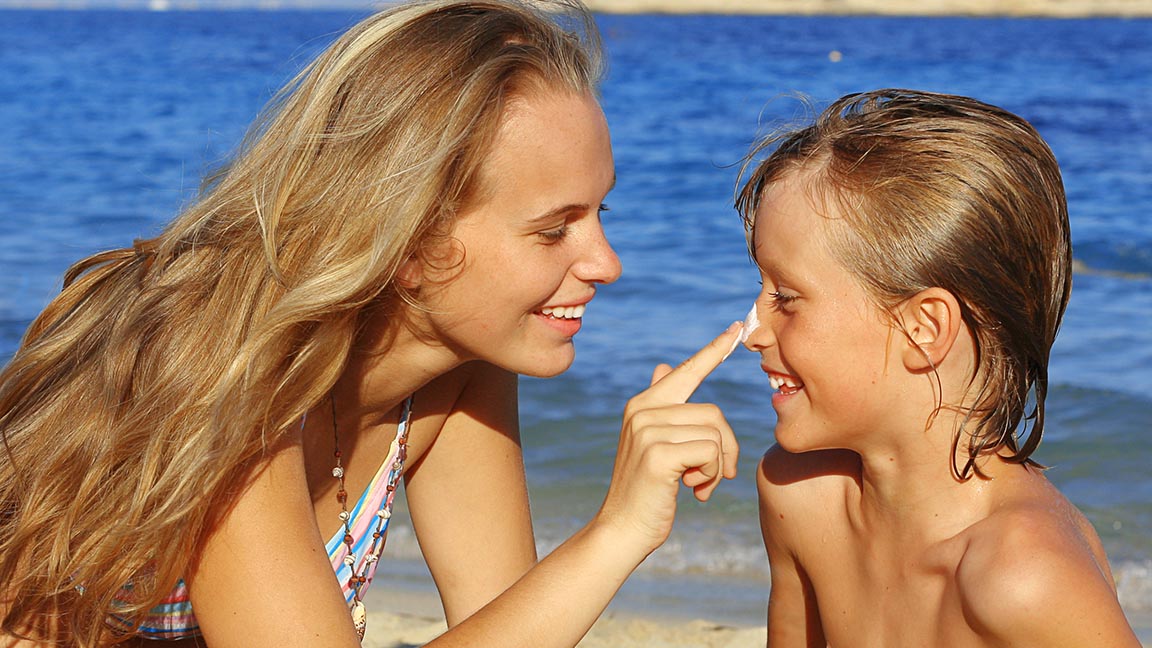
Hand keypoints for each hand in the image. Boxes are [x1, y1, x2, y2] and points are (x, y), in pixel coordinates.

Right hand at [593, 321, 741, 556]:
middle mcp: (643, 410)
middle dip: (725, 449)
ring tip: (697, 486)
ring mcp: (648, 430)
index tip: (737, 326)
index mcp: (644, 404)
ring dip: (716, 467)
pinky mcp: (657, 453)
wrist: (622, 530)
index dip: (714, 350)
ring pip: (715, 434)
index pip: (687, 370)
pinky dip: (711, 476)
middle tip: (715, 478)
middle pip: (714, 413)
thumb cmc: (647, 491)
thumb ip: (662, 406)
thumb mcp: (653, 444)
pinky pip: (710, 453)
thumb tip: (664, 367)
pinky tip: (692, 492)